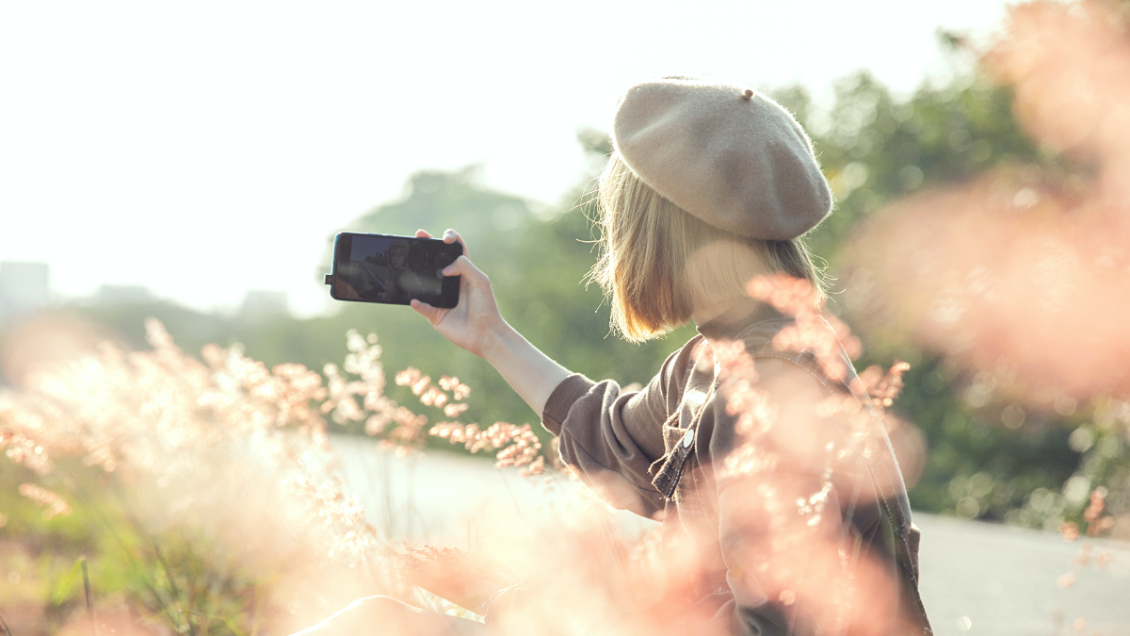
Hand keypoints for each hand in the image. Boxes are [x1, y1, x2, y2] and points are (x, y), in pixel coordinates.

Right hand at [410, 229, 504, 358]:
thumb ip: (464, 267)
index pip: (454, 250)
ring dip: (416, 274)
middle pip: (435, 261)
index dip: (450, 239)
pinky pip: (422, 307)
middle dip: (426, 247)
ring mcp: (441, 298)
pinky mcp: (435, 315)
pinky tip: (415, 300)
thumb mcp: (480, 280)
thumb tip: (444, 268)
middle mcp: (449, 283)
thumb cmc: (486, 306)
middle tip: (419, 235)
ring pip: (424, 283)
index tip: (445, 237)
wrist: (485, 333)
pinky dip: (418, 304)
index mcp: (463, 272)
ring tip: (409, 264)